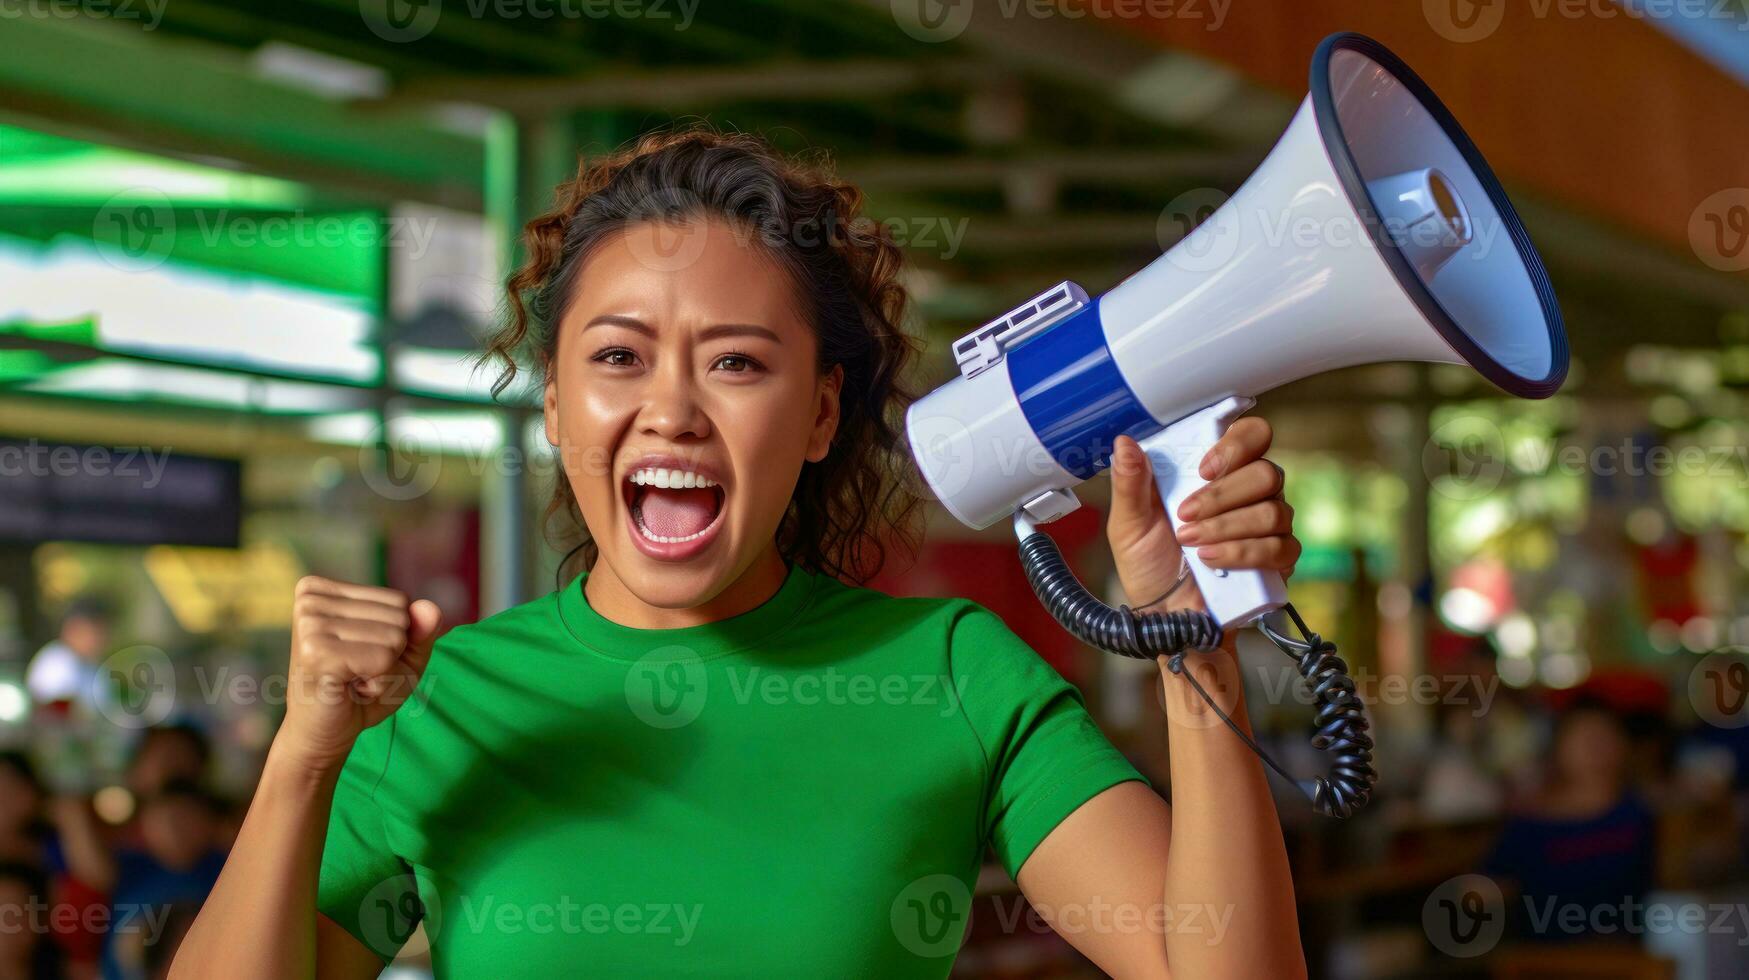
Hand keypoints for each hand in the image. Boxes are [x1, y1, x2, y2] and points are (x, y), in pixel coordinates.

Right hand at [279, 576, 442, 773]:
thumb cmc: (361, 692)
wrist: (326, 735)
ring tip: (351, 680)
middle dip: (389, 655)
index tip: (360, 658)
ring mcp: (310, 623)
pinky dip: (379, 682)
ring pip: (394, 638)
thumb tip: (431, 608)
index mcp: (322, 590)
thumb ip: (421, 630)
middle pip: (398, 616)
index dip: (393, 637)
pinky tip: (349, 689)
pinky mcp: (315, 652)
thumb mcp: (402, 656)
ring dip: (383, 671)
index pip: (398, 601)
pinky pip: (383, 659)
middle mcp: (311, 600)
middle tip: (356, 673)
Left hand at [1106, 418, 1299, 625]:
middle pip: (1267, 473)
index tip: (1203, 469)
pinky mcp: (1279, 560)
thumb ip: (1129, 482)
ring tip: (1191, 543)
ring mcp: (1270, 526)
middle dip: (1222, 496)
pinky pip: (1280, 548)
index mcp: (1220, 473)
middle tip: (1184, 515)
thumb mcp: (1129, 523)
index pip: (1253, 436)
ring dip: (1225, 527)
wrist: (1163, 613)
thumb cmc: (1149, 563)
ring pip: (1272, 511)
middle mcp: (1251, 494)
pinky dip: (1241, 553)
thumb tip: (1124, 442)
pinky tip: (1212, 561)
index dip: (1236, 445)